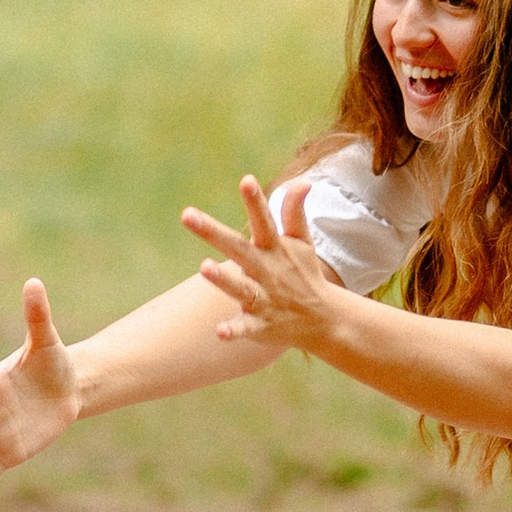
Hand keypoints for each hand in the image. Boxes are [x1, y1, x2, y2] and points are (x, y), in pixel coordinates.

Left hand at [180, 175, 338, 349]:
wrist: (325, 320)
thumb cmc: (305, 274)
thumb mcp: (302, 243)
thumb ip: (294, 213)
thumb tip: (302, 181)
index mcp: (274, 248)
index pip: (265, 221)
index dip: (256, 202)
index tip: (247, 180)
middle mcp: (267, 271)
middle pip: (238, 249)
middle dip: (213, 232)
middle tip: (186, 214)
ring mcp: (265, 298)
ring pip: (241, 288)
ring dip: (223, 279)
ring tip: (204, 267)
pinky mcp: (261, 325)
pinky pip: (245, 327)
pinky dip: (234, 330)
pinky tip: (220, 331)